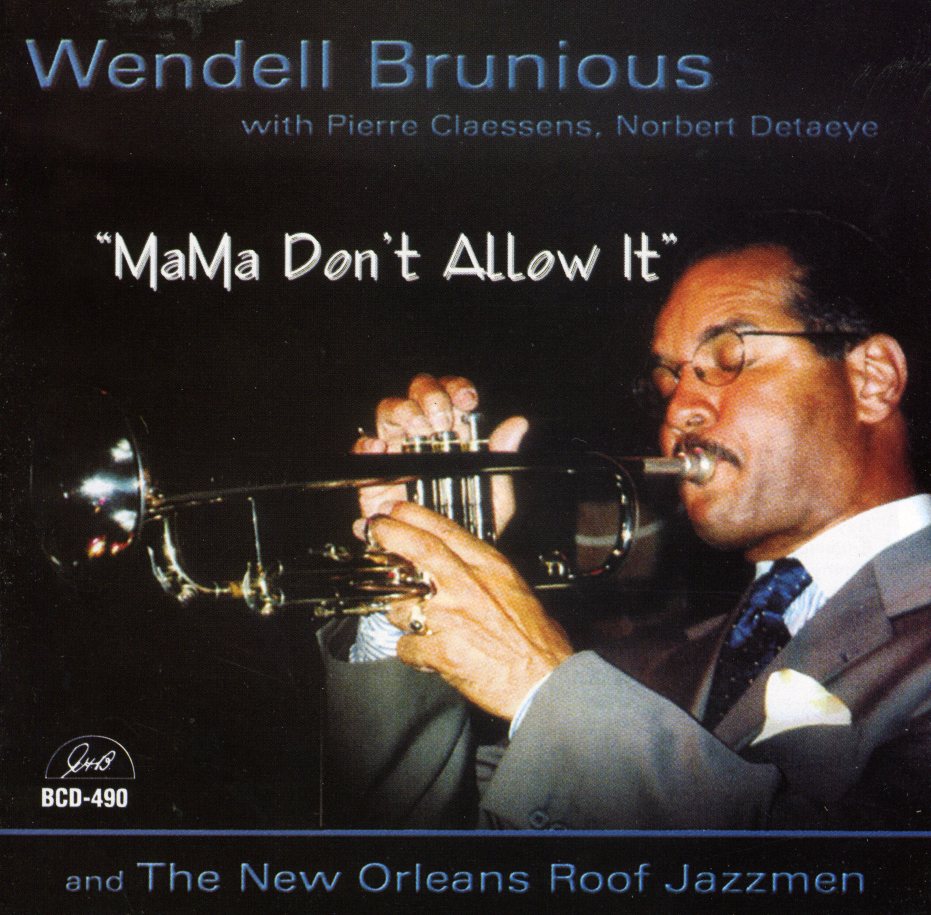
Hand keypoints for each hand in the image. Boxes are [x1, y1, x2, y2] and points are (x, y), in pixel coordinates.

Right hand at [353, 373, 527, 531]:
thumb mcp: (496, 493)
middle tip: (441, 419)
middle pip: (418, 393)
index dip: (457, 389)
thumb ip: (503, 458)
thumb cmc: (472, 525)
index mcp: (455, 433)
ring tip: (418, 430)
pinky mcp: (374, 474)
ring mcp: (398, 450)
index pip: (451, 394)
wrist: (444, 560)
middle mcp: (425, 435)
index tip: (466, 401)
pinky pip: (362, 450)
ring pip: (390, 410)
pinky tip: (382, 447)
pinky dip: (368, 444)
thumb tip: (516, 425)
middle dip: (430, 396)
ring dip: (404, 411)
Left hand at [367, 502, 573, 720]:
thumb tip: (455, 564)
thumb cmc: (536, 642)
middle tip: (367, 529)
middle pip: (418, 548)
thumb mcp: (515, 590)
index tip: (392, 510)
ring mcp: (452, 618)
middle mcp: (468, 587)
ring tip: (413, 621)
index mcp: (490, 568)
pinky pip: (406, 647)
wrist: (547, 683)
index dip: (412, 516)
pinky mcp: (442, 651)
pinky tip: (424, 655)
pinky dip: (410, 651)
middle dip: (387, 533)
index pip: (444, 530)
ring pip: (402, 604)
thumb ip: (482, 574)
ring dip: (399, 612)